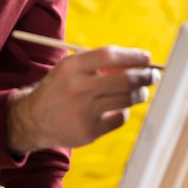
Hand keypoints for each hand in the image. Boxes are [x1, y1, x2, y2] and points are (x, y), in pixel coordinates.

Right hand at [7, 46, 158, 153]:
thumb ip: (98, 63)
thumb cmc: (60, 87)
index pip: (109, 56)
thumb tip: (137, 62)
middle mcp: (77, 88)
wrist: (34, 118)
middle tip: (154, 75)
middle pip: (123, 79)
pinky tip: (118, 107)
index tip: (146, 57)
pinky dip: (123, 111)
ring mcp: (83, 111)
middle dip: (145, 76)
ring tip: (141, 91)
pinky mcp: (89, 131)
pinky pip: (119, 118)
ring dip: (139, 93)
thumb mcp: (70, 68)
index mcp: (71, 67)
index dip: (132, 56)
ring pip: (126, 100)